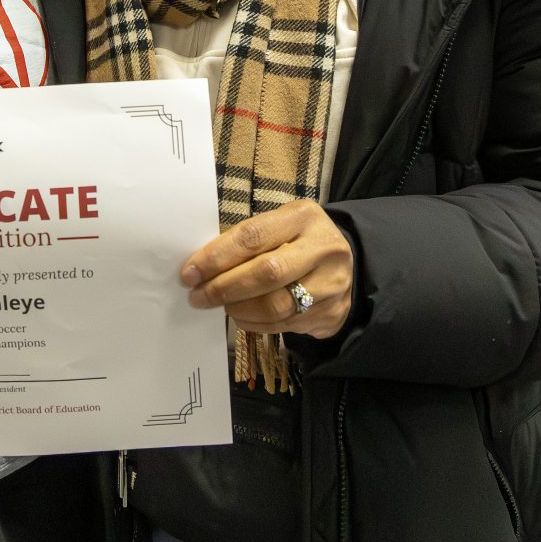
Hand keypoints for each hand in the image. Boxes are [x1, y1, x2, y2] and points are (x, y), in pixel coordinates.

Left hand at [179, 200, 354, 340]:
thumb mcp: (280, 226)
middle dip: (224, 286)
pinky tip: (241, 315)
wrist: (349, 266)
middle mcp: (322, 248)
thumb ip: (248, 241)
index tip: (191, 272)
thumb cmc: (299, 242)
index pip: (253, 236)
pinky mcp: (330, 313)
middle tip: (198, 295)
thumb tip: (201, 266)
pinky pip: (283, 324)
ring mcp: (330, 284)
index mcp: (303, 217)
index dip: (217, 256)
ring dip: (238, 308)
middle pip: (266, 272)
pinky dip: (254, 322)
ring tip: (220, 305)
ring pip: (275, 305)